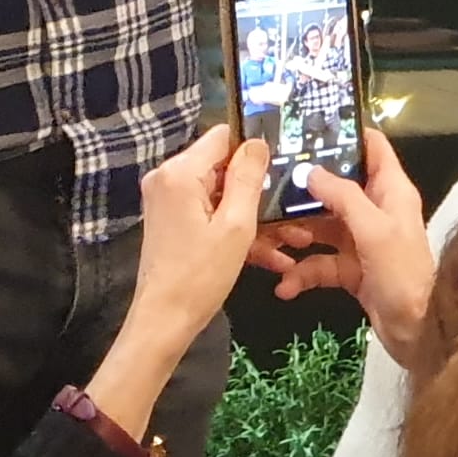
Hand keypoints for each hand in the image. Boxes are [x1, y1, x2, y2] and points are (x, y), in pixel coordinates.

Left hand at [134, 124, 270, 338]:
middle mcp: (167, 178)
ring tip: (291, 240)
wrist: (165, 319)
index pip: (222, 137)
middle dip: (258, 190)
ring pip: (220, 195)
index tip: (281, 167)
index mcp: (179, 172)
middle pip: (222, 167)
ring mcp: (167, 200)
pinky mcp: (171, 220)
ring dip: (254, 216)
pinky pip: (209, 213)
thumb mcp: (236, 226)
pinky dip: (234, 229)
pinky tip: (270, 255)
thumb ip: (248, 179)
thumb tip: (257, 142)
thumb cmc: (200, 275)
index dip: (253, 149)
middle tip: (292, 214)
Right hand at [246, 128, 433, 367]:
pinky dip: (302, 273)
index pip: (372, 147)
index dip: (345, 132)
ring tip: (274, 239)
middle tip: (269, 181)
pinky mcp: (351, 268)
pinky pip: (319, 262)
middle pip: (335, 186)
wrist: (420, 334)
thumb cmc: (404, 275)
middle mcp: (376, 210)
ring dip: (297, 233)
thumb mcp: (374, 230)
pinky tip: (285, 286)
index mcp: (390, 191)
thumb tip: (311, 171)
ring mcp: (361, 240)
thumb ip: (343, 196)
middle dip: (303, 188)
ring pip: (320, 224)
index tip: (308, 125)